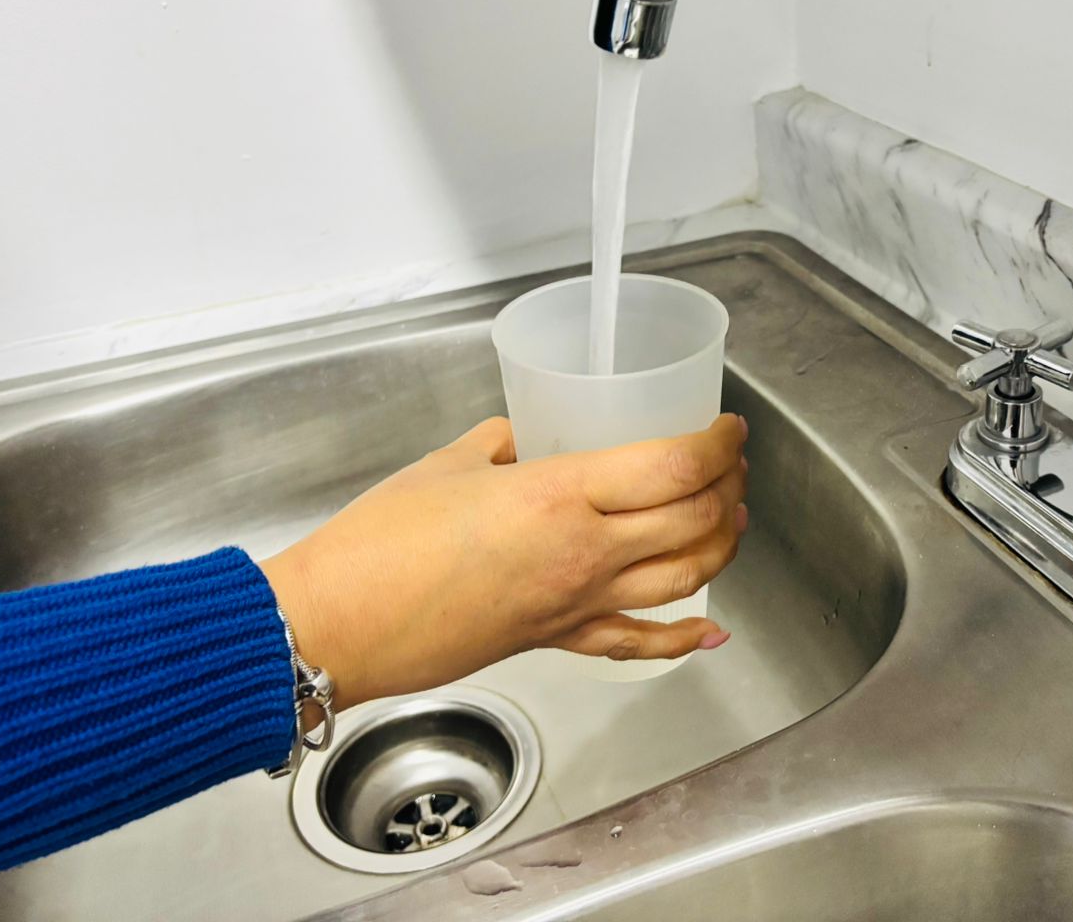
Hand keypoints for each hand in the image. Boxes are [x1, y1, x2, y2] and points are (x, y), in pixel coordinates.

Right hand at [259, 414, 747, 709]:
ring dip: (721, 547)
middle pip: (693, 521)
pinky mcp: (554, 640)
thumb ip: (499, 443)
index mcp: (560, 496)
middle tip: (732, 465)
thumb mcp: (449, 464)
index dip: (717, 446)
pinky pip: (634, 644)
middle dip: (728, 488)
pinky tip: (709, 631)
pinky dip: (681, 639)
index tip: (730, 429)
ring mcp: (574, 605)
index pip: (672, 469)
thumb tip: (523, 437)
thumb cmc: (380, 543)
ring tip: (731, 518)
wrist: (339, 625)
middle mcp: (583, 554)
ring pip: (683, 580)